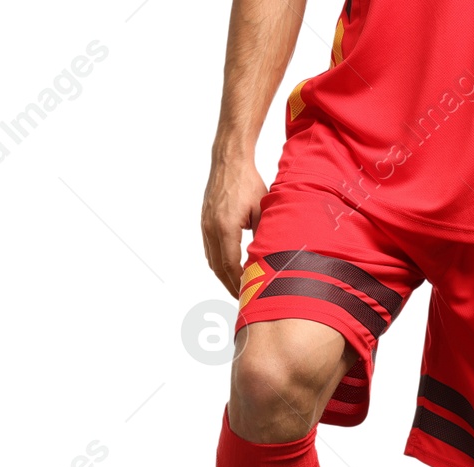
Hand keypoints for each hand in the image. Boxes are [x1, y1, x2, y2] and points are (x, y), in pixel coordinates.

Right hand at [201, 157, 267, 296]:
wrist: (229, 161)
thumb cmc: (249, 183)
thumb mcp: (262, 211)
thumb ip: (263, 236)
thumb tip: (268, 258)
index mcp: (225, 227)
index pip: (230, 265)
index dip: (239, 283)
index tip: (248, 294)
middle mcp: (210, 228)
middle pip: (217, 267)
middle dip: (230, 285)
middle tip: (242, 298)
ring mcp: (205, 225)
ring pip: (211, 259)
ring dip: (223, 275)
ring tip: (237, 286)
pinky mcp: (204, 221)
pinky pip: (209, 248)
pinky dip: (218, 261)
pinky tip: (229, 268)